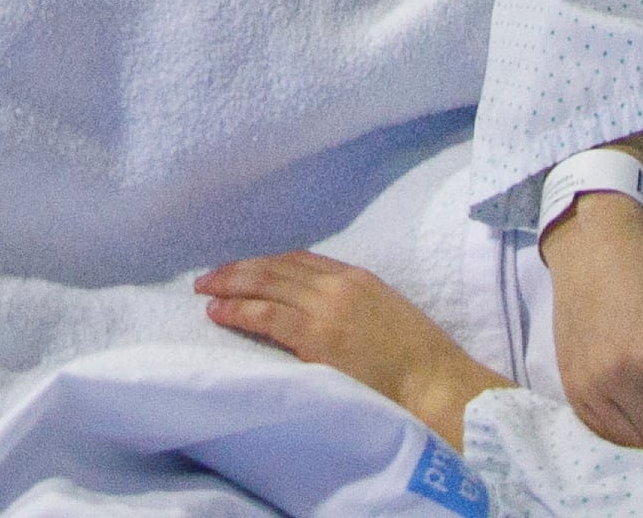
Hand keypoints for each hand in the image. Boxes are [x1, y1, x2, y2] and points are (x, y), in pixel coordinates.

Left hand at [196, 250, 505, 448]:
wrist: (436, 383)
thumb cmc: (420, 361)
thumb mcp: (387, 315)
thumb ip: (354, 306)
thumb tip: (322, 314)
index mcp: (358, 277)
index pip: (300, 260)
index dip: (267, 263)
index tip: (246, 269)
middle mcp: (339, 285)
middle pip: (276, 266)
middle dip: (240, 269)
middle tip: (210, 277)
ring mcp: (327, 309)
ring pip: (265, 286)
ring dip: (231, 285)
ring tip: (206, 291)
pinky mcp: (317, 338)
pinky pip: (267, 317)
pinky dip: (239, 311)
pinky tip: (219, 313)